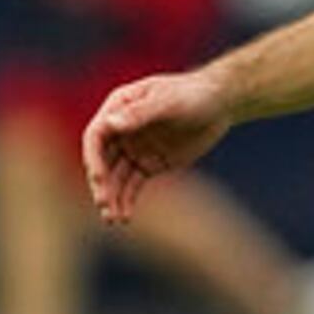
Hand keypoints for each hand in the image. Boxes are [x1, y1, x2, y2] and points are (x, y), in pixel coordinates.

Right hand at [81, 69, 235, 225]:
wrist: (219, 104)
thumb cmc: (193, 94)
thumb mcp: (169, 102)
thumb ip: (140, 113)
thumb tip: (110, 124)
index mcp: (119, 108)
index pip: (96, 135)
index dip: (93, 157)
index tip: (99, 178)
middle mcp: (121, 130)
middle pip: (102, 160)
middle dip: (101, 184)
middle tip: (105, 205)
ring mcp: (133, 148)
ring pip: (115, 177)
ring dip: (111, 198)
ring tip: (112, 219)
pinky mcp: (148, 165)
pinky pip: (132, 186)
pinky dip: (127, 201)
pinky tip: (125, 217)